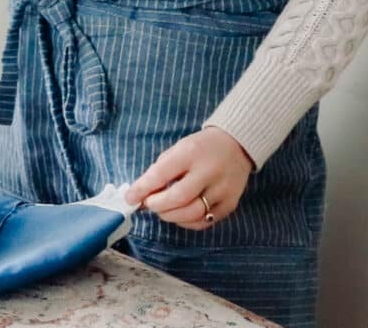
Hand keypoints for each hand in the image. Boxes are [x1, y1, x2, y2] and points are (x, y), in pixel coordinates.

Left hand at [124, 126, 253, 229]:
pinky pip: (204, 221)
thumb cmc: (200, 148)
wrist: (237, 145)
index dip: (143, 188)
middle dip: (157, 205)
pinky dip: (186, 222)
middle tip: (148, 203)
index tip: (130, 197)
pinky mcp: (230, 204)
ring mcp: (222, 189)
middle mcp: (209, 172)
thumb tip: (139, 195)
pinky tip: (180, 214)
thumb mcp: (178, 149)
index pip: (162, 174)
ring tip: (163, 209)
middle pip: (178, 198)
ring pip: (191, 214)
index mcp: (191, 153)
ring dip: (170, 216)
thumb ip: (159, 171)